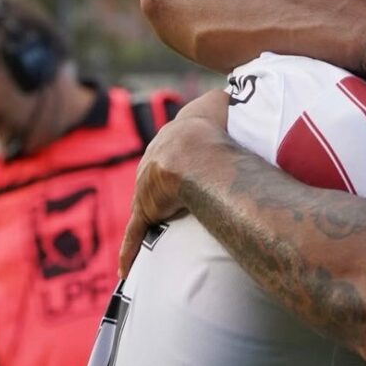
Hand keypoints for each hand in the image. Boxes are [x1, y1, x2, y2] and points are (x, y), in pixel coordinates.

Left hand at [118, 90, 228, 276]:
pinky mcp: (147, 209)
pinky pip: (137, 233)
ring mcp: (147, 185)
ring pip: (148, 202)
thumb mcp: (222, 102)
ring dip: (154, 213)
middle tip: (186, 194)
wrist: (197, 151)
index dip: (188, 154)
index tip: (196, 162)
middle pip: (159, 173)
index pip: (176, 147)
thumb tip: (240, 96)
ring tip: (166, 224)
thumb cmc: (217, 126)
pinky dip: (130, 249)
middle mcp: (155, 157)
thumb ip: (227, 100)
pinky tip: (125, 269)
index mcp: (173, 135)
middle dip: (167, 183)